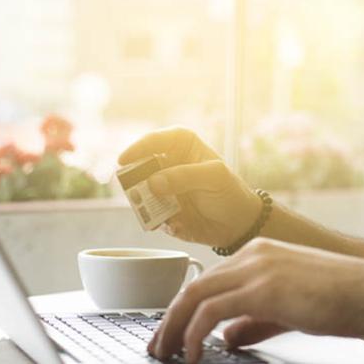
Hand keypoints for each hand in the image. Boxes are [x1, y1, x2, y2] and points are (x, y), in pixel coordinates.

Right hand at [118, 127, 261, 246]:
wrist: (239, 225)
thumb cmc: (231, 192)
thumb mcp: (215, 178)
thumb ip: (185, 176)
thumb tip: (154, 182)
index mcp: (183, 147)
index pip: (157, 139)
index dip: (139, 147)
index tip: (125, 160)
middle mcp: (169, 166)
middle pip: (140, 166)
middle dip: (136, 179)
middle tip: (139, 191)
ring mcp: (163, 189)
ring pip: (140, 192)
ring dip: (145, 203)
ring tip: (164, 213)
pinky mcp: (161, 211)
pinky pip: (148, 215)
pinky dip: (156, 220)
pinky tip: (176, 224)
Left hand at [148, 238, 363, 361]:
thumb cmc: (343, 300)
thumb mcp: (290, 310)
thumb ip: (256, 321)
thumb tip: (229, 336)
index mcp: (261, 253)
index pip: (210, 280)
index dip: (185, 308)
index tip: (172, 332)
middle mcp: (254, 254)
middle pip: (194, 286)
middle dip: (170, 319)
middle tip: (159, 346)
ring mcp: (257, 268)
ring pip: (195, 296)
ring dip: (175, 328)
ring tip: (168, 353)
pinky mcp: (262, 289)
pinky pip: (210, 312)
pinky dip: (194, 334)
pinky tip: (193, 353)